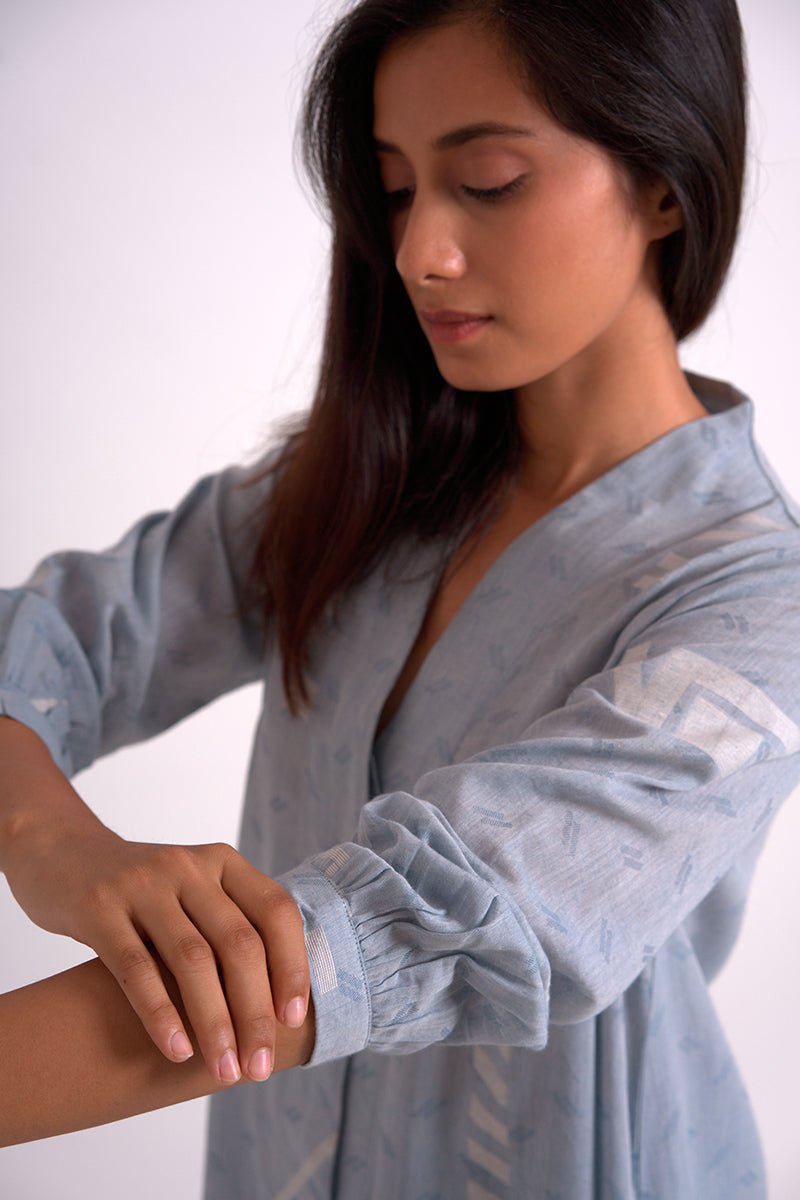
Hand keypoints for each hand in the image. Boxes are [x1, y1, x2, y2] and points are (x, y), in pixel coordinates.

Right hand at [0, 720, 309, 1084]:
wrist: (61, 855)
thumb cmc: (141, 893)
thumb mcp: (192, 893)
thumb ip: (230, 930)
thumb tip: (279, 1009)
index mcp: (222, 863)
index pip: (275, 911)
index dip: (290, 965)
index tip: (295, 1019)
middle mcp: (189, 867)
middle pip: (238, 943)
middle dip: (255, 1011)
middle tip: (259, 1066)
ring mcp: (143, 884)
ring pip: (192, 959)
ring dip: (215, 1022)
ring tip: (223, 1069)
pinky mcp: (99, 907)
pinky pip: (136, 967)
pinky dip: (160, 1013)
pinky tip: (175, 1050)